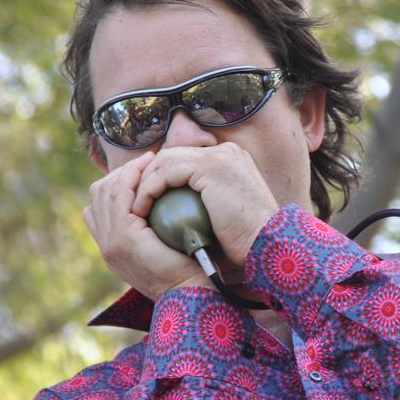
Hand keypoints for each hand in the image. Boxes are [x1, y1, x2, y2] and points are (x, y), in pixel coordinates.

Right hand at [83, 152, 213, 300]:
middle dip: (120, 173)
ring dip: (127, 171)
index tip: (142, 173)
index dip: (116, 185)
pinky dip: (132, 178)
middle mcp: (106, 246)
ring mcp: (111, 243)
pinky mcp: (123, 238)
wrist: (190, 294)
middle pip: (97, 196)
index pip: (98, 208)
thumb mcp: (164, 246)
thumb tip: (163, 206)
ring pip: (105, 192)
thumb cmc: (187, 270)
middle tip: (146, 162)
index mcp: (112, 249)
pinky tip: (149, 169)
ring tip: (149, 161)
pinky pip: (119, 196)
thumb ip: (155, 229)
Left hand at [131, 142, 279, 269]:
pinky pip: (165, 173)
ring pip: (164, 162)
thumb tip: (178, 218)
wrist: (268, 247)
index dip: (160, 179)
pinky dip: (149, 190)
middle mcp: (225, 152)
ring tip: (133, 209)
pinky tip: (141, 209)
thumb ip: (202, 207)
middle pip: (171, 156)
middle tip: (130, 202)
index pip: (183, 161)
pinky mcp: (210, 166)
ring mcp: (219, 156)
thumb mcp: (222, 218)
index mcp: (229, 161)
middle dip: (146, 178)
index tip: (145, 201)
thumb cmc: (247, 244)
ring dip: (143, 185)